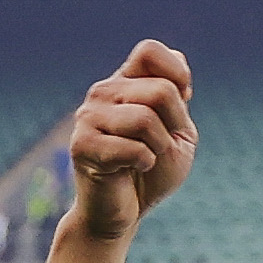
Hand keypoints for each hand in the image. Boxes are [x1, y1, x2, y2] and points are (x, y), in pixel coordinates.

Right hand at [61, 42, 194, 229]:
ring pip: (146, 119)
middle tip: (160, 144)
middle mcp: (102, 93)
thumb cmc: (152, 171)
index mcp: (125, 83)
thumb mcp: (177, 133)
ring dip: (159, 147)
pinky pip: (134, 148)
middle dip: (175, 125)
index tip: (181, 101)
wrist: (124, 211)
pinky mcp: (81, 145)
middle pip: (162, 91)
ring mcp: (88, 117)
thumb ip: (178, 99)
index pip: (150, 51)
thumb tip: (179, 58)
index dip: (178, 75)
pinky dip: (146, 163)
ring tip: (145, 157)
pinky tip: (131, 169)